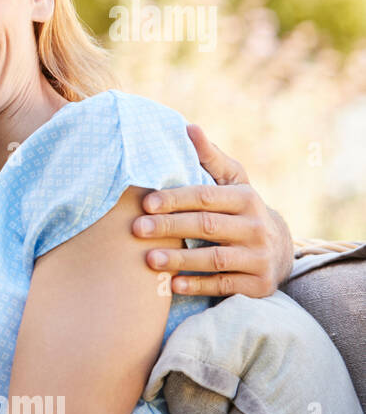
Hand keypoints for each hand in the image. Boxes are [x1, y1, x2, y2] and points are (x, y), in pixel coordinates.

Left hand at [132, 123, 293, 297]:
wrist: (278, 249)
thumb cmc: (240, 210)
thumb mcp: (232, 182)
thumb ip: (209, 158)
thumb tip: (188, 128)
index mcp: (246, 198)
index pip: (205, 197)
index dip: (175, 199)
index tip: (145, 203)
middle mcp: (256, 227)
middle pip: (206, 226)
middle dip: (169, 227)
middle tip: (136, 229)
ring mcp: (258, 256)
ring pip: (215, 259)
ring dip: (180, 259)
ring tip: (149, 260)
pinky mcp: (258, 284)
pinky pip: (224, 285)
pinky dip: (199, 285)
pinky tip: (173, 285)